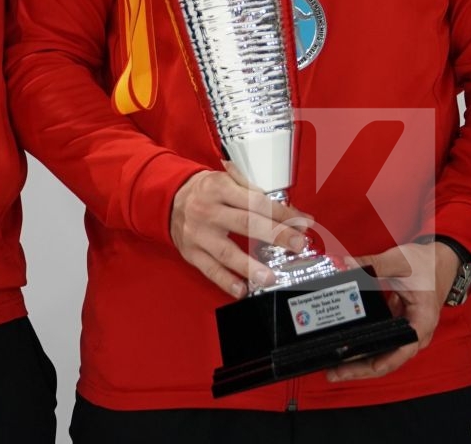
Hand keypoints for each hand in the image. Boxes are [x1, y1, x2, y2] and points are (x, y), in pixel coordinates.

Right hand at [169, 170, 306, 297]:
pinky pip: (210, 269)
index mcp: (220, 188)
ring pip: (227, 252)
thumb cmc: (205, 191)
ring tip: (270, 276)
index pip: (257, 201)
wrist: (168, 200)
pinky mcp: (191, 253)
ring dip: (250, 265)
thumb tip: (288, 211)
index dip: (281, 213)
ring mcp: (199, 234)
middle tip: (297, 244)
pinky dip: (226, 281)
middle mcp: (209, 211)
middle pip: (246, 224)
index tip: (302, 222)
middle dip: (275, 235)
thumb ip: (254, 193)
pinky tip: (242, 289)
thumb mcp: (226, 180)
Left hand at [327, 240, 459, 381]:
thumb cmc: (428, 264)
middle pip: (388, 361)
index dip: (380, 361)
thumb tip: (344, 265)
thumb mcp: (400, 262)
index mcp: (422, 321)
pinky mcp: (400, 330)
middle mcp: (417, 334)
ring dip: (360, 363)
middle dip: (360, 368)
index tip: (358, 367)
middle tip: (333, 371)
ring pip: (383, 357)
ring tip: (334, 367)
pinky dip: (364, 350)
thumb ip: (371, 264)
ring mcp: (408, 334)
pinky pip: (382, 346)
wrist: (443, 260)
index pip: (401, 350)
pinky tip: (345, 350)